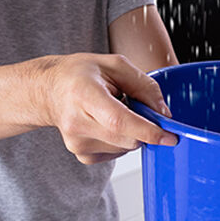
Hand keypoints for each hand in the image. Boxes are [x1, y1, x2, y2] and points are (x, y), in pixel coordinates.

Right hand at [29, 53, 178, 164]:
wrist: (49, 90)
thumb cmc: (80, 74)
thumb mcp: (116, 65)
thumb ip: (145, 86)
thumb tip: (164, 114)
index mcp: (84, 95)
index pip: (119, 121)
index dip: (148, 131)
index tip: (170, 137)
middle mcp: (77, 123)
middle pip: (127, 139)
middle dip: (145, 127)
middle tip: (137, 106)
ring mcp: (77, 143)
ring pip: (126, 147)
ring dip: (132, 132)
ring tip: (115, 111)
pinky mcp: (82, 155)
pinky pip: (117, 153)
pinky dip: (122, 139)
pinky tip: (107, 123)